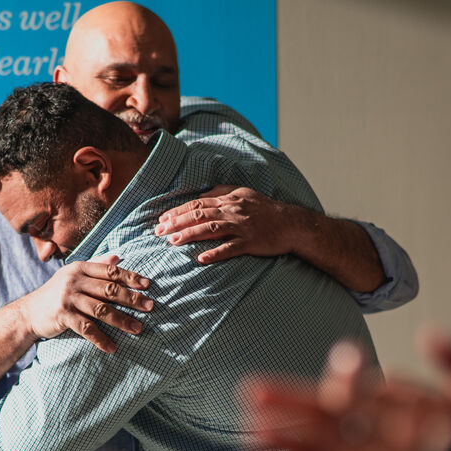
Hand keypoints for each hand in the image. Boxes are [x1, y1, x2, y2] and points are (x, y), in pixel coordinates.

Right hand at [17, 254, 153, 353]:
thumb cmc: (56, 294)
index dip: (130, 277)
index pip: (110, 271)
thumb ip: (96, 265)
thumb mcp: (73, 275)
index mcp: (79, 268)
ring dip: (122, 321)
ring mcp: (68, 298)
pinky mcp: (63, 316)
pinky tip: (112, 348)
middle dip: (132, 298)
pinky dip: (101, 339)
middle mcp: (74, 281)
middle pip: (109, 289)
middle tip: (150, 306)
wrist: (29, 313)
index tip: (147, 285)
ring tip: (138, 329)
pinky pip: (87, 329)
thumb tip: (119, 257)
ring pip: (101, 310)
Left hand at [154, 186, 299, 264]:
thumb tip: (200, 194)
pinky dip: (215, 253)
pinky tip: (201, 258)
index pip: (198, 203)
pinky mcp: (251, 242)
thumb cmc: (265, 209)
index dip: (178, 211)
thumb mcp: (243, 194)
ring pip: (212, 229)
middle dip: (177, 222)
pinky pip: (231, 248)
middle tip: (159, 231)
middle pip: (200, 214)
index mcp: (229, 199)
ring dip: (191, 235)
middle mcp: (233, 211)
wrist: (292, 223)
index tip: (162, 219)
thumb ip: (221, 192)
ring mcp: (242, 227)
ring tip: (173, 241)